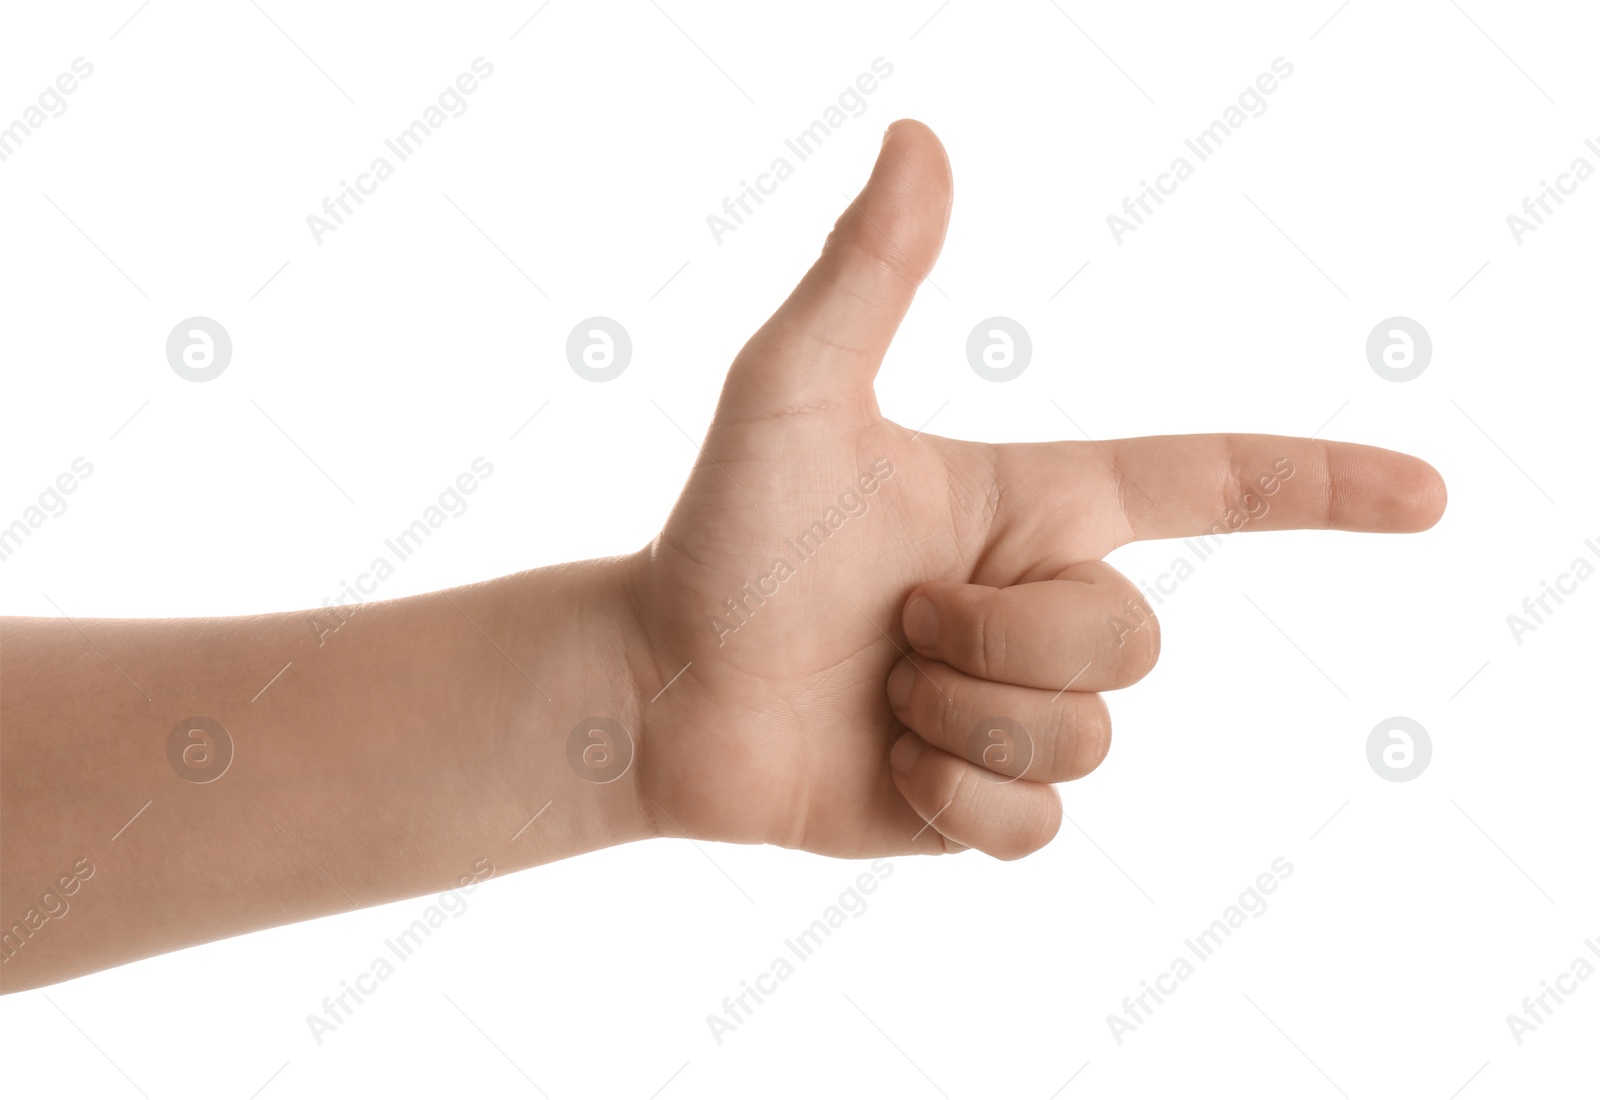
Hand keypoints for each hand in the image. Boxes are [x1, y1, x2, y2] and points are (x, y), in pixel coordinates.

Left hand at [618, 120, 1444, 859]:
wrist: (664, 685)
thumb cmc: (722, 533)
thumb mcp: (792, 396)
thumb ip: (866, 277)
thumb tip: (921, 134)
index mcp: (1035, 505)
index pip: (1207, 484)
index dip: (1319, 485)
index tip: (1425, 496)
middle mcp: (1044, 602)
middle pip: (1127, 641)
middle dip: (998, 639)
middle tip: (896, 620)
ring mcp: (1019, 707)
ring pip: (1086, 737)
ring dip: (959, 716)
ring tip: (879, 687)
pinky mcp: (988, 802)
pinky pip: (1039, 822)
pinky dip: (950, 799)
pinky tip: (885, 762)